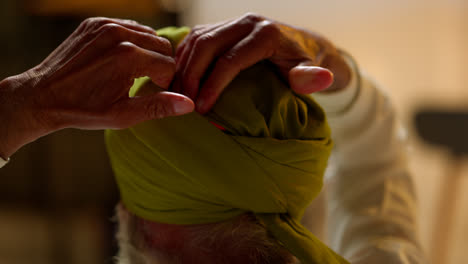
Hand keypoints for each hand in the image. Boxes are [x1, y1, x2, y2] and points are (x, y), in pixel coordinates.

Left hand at [0, 17, 193, 157]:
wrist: (42, 96)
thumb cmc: (83, 109)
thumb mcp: (123, 115)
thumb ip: (158, 107)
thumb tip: (188, 103)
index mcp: (128, 57)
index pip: (168, 65)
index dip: (166, 82)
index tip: (154, 91)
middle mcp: (119, 34)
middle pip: (162, 46)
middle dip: (161, 65)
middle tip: (148, 82)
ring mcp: (105, 25)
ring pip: (147, 34)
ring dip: (148, 52)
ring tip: (136, 71)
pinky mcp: (95, 22)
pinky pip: (128, 27)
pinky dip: (132, 41)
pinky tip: (122, 58)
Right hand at [173, 13, 349, 112]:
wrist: (301, 44)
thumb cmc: (303, 63)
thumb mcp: (309, 71)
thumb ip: (311, 77)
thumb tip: (322, 79)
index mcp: (266, 34)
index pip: (231, 60)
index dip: (213, 84)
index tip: (202, 108)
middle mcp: (247, 23)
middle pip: (207, 45)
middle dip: (191, 75)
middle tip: (184, 102)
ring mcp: (233, 22)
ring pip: (197, 39)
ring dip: (182, 66)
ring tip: (176, 93)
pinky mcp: (222, 26)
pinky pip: (195, 37)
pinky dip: (183, 57)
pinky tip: (178, 78)